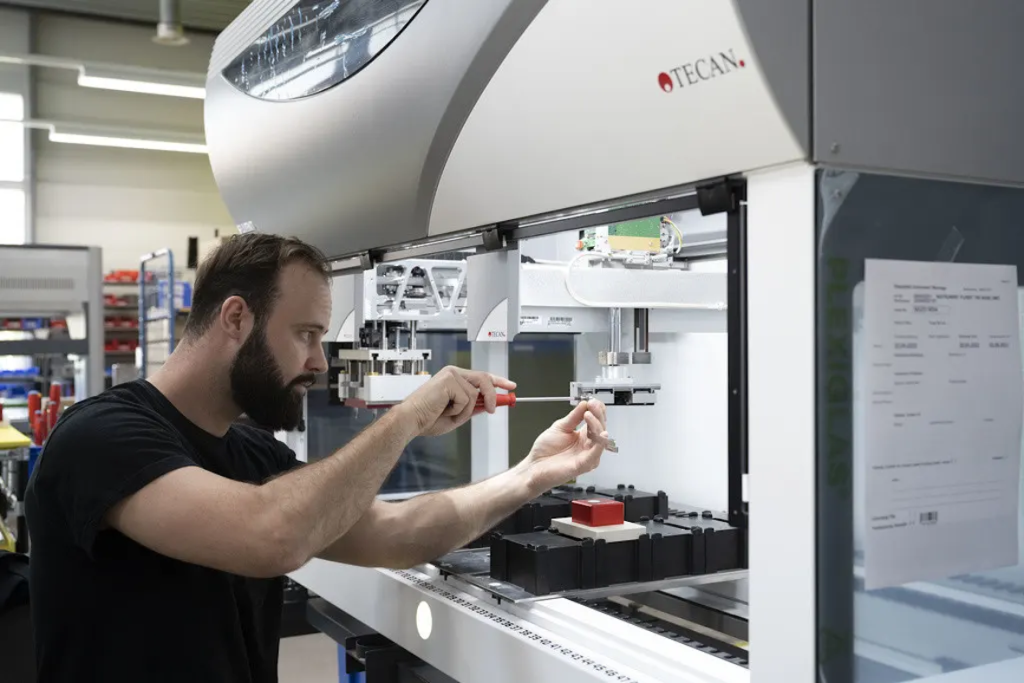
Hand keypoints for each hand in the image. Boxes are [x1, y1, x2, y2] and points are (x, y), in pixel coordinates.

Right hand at [400, 366, 515, 436]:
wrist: (411, 421)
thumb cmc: (427, 419)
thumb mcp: (457, 415)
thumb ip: (473, 408)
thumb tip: (489, 404)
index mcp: (454, 379)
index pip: (481, 376)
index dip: (498, 381)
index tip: (511, 386)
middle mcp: (453, 373)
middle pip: (484, 379)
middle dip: (493, 395)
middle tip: (493, 409)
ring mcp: (451, 375)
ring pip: (475, 394)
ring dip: (466, 410)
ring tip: (450, 414)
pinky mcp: (449, 380)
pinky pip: (467, 399)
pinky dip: (459, 410)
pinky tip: (444, 410)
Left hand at [516, 400, 607, 493]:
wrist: (534, 466)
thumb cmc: (545, 451)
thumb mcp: (560, 427)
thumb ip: (573, 417)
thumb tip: (584, 404)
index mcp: (583, 436)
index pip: (597, 421)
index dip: (597, 410)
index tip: (592, 401)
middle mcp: (587, 446)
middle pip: (601, 428)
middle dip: (598, 414)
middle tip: (592, 405)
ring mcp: (586, 456)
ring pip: (600, 440)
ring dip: (597, 425)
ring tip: (588, 415)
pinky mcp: (583, 465)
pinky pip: (595, 454)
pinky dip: (599, 444)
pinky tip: (600, 433)